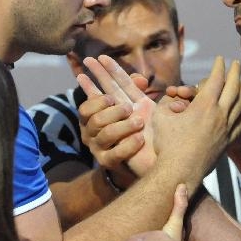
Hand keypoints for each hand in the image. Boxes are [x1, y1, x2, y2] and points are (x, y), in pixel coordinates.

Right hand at [77, 56, 156, 175]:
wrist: (149, 155)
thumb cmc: (141, 126)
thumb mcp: (140, 104)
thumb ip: (137, 90)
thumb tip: (140, 79)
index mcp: (97, 112)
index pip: (90, 98)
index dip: (93, 85)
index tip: (104, 82)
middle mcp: (93, 128)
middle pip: (94, 117)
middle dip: (111, 111)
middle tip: (128, 108)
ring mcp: (98, 146)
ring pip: (105, 134)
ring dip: (123, 126)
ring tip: (140, 122)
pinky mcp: (107, 161)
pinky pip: (115, 154)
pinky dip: (128, 145)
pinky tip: (140, 139)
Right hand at [151, 57, 240, 172]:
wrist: (180, 172)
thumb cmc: (167, 144)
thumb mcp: (160, 117)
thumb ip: (167, 104)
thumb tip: (173, 101)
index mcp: (205, 105)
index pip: (216, 79)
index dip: (218, 67)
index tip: (221, 58)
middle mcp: (220, 115)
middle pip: (233, 88)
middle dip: (235, 73)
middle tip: (237, 63)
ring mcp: (226, 129)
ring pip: (239, 105)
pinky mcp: (226, 142)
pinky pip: (240, 125)